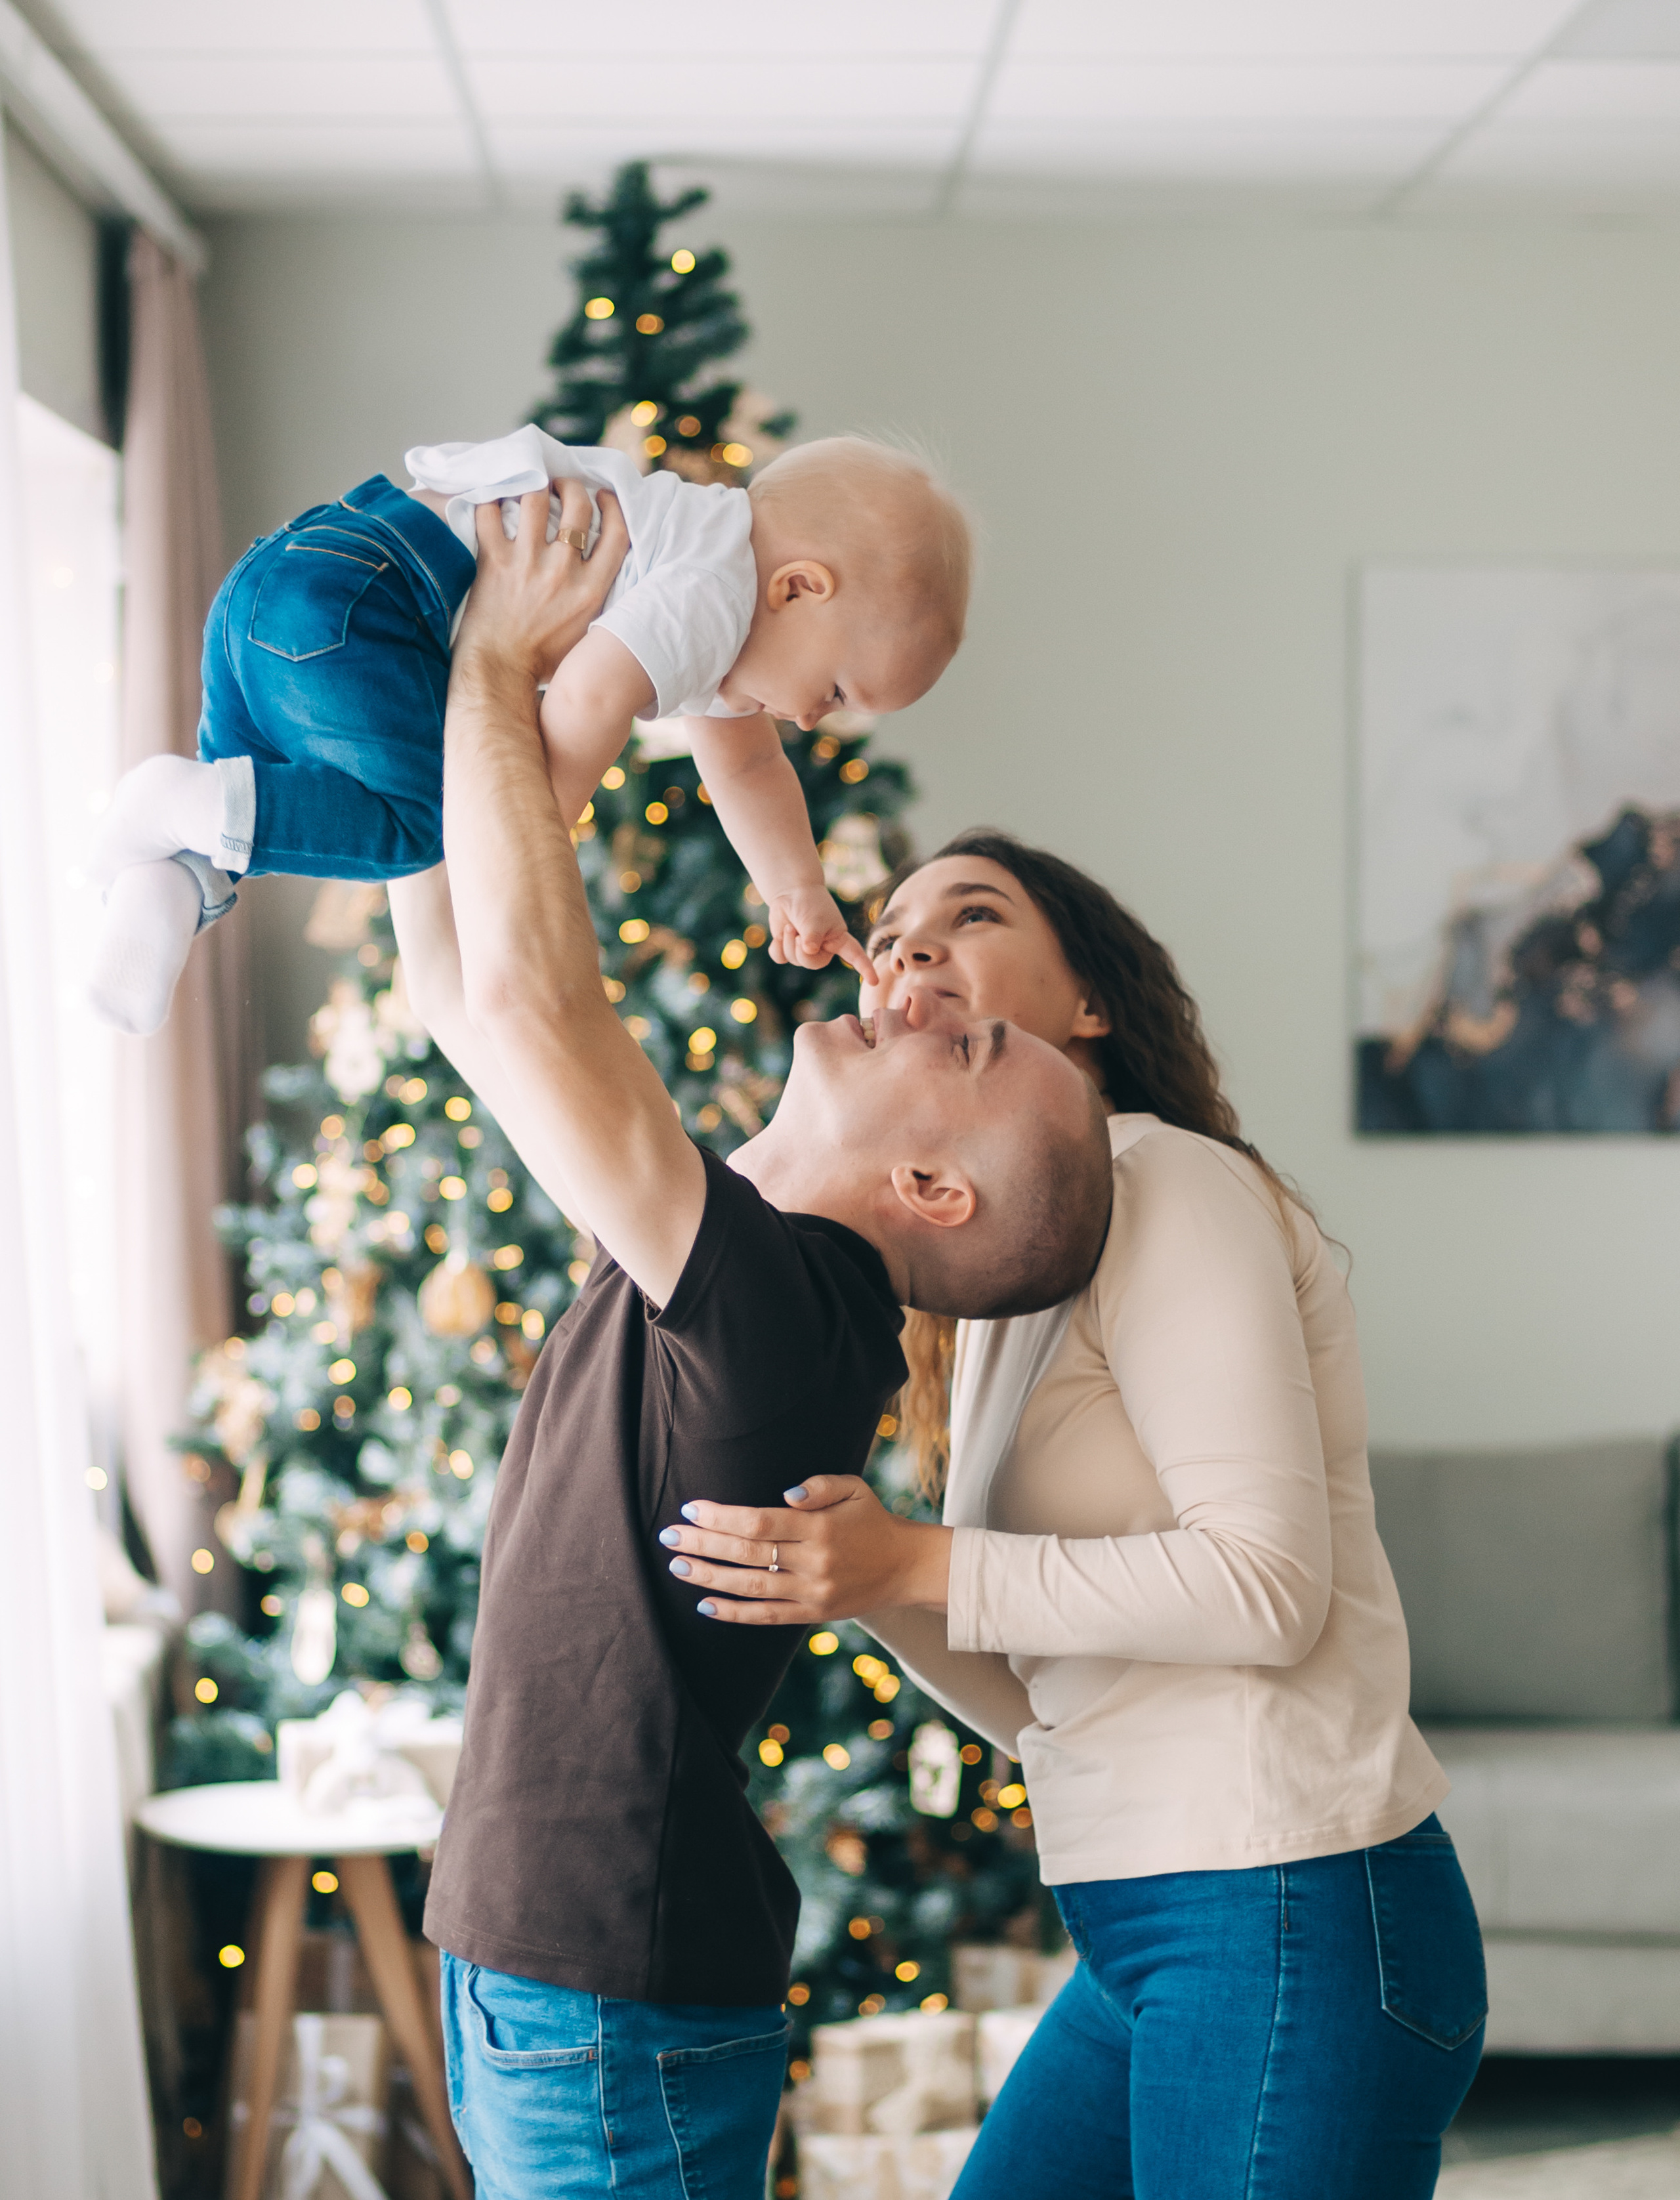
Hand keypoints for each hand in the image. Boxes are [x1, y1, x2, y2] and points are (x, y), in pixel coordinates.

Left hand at [455, 480, 628, 689]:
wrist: (500, 672)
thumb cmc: (543, 660)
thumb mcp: (587, 634)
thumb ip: (598, 600)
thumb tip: (604, 572)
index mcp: (592, 590)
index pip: (616, 533)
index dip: (613, 506)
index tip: (604, 497)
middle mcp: (563, 572)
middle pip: (578, 506)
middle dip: (573, 486)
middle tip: (563, 485)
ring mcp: (527, 563)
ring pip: (535, 498)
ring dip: (535, 485)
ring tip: (531, 486)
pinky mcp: (494, 561)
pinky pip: (489, 513)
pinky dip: (489, 499)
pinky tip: (493, 498)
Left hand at [657, 1475, 951, 1624]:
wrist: (905, 1567)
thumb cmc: (872, 1520)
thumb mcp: (854, 1487)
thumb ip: (819, 1485)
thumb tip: (785, 1495)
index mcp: (818, 1528)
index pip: (759, 1521)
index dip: (721, 1517)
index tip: (691, 1509)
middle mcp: (812, 1562)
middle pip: (746, 1553)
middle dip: (704, 1544)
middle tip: (669, 1537)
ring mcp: (811, 1592)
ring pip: (750, 1587)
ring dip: (710, 1578)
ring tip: (679, 1566)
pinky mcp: (812, 1615)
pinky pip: (767, 1616)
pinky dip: (734, 1613)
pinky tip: (705, 1605)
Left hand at [765, 884, 876, 982]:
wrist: (790, 892)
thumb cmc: (809, 903)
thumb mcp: (814, 919)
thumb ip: (812, 937)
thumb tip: (808, 952)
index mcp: (838, 939)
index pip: (855, 956)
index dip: (865, 968)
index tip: (875, 981)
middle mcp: (824, 948)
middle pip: (813, 964)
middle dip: (801, 951)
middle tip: (796, 935)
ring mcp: (806, 949)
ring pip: (795, 960)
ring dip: (787, 943)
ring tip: (790, 927)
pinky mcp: (789, 948)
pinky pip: (781, 958)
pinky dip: (777, 948)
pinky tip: (778, 937)